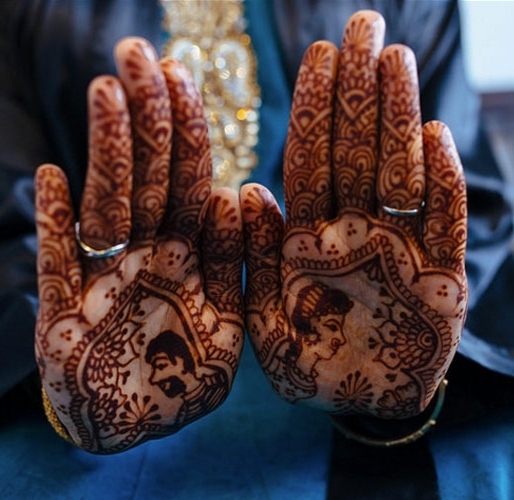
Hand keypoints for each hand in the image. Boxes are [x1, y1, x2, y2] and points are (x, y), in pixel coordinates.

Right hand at [35, 38, 243, 452]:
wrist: (130, 425)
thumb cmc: (182, 383)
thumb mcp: (231, 329)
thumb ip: (236, 265)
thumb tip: (237, 195)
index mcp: (191, 260)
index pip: (190, 184)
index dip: (188, 134)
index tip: (185, 79)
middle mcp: (148, 258)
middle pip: (150, 179)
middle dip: (147, 119)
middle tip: (140, 54)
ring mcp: (105, 276)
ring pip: (108, 204)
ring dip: (106, 150)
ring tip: (107, 92)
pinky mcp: (62, 306)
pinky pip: (57, 260)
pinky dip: (52, 223)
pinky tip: (48, 177)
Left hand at [240, 11, 466, 417]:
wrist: (363, 404)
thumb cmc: (311, 367)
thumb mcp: (265, 322)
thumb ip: (255, 261)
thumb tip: (249, 192)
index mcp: (307, 240)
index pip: (310, 163)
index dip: (314, 112)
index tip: (317, 57)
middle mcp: (353, 233)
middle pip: (355, 153)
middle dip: (357, 92)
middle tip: (361, 25)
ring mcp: (399, 250)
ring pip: (398, 173)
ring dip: (398, 118)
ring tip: (394, 59)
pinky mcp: (441, 277)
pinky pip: (442, 224)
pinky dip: (440, 185)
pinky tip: (434, 139)